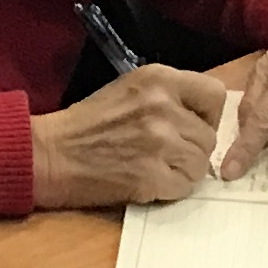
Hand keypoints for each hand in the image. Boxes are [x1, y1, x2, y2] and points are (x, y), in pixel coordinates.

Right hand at [29, 65, 234, 209]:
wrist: (52, 153)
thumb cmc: (88, 121)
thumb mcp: (130, 88)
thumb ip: (168, 96)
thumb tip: (203, 115)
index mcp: (158, 78)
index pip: (215, 94)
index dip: (208, 115)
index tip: (193, 125)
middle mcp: (163, 106)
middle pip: (209, 136)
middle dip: (192, 148)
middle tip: (165, 152)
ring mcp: (159, 142)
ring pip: (200, 163)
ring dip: (183, 170)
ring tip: (155, 166)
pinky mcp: (152, 175)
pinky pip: (185, 186)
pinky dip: (171, 189)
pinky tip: (149, 180)